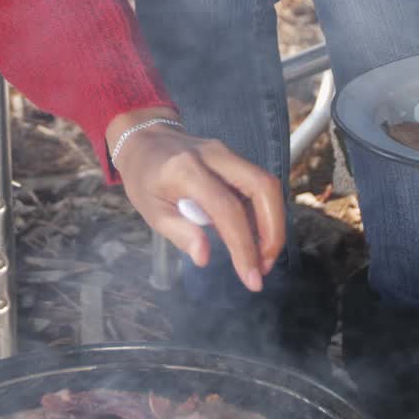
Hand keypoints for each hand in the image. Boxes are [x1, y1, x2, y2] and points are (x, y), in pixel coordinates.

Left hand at [107, 109, 284, 291]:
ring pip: (267, 184)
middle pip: (263, 187)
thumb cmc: (144, 178)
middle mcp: (214, 155)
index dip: (244, 246)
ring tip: (262, 256)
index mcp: (186, 170)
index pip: (227, 209)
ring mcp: (227, 152)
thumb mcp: (151, 210)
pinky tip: (254, 237)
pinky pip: (259, 185)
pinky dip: (264, 213)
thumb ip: (179, 233)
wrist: (145, 140)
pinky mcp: (234, 157)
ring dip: (273, 223)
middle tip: (264, 265)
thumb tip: (203, 258)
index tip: (251, 278)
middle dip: (273, 231)